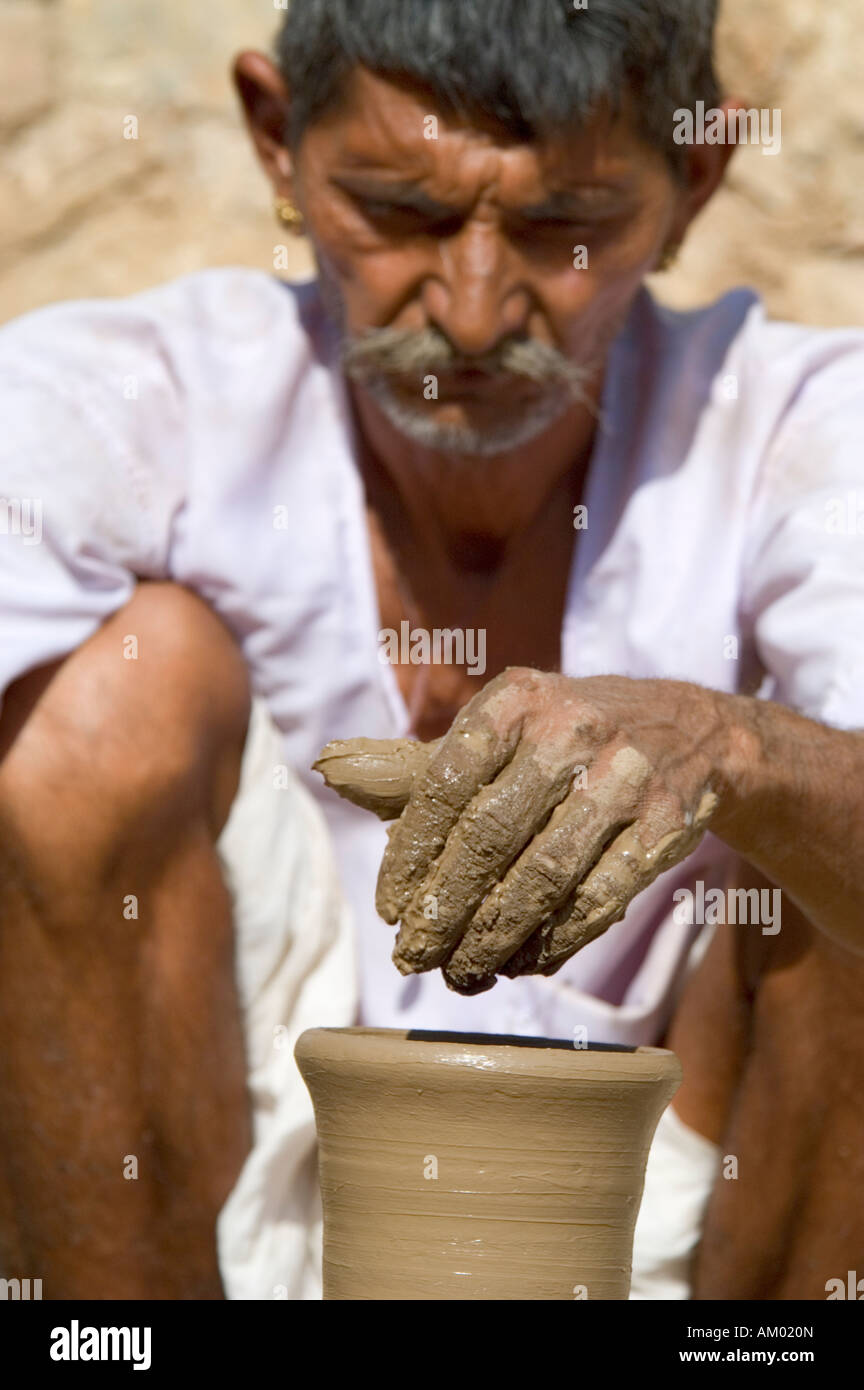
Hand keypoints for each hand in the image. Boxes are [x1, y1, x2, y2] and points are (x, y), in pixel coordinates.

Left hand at [315, 668, 729, 992]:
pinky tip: (524, 963)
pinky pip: (601, 898)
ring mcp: (627, 775)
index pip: (444, 781)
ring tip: (462, 974)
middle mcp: (572, 729)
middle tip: (412, 959)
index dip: (409, 853)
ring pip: (545, 876)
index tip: (388, 910)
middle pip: (490, 836)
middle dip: (444, 909)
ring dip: (494, 937)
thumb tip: (328, 769)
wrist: (690, 734)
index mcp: (516, 700)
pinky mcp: (669, 824)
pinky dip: (556, 940)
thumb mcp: (498, 731)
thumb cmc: (564, 737)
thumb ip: (416, 764)